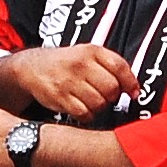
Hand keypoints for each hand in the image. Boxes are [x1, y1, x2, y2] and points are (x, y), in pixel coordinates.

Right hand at [6, 44, 140, 118]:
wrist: (32, 67)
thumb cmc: (66, 63)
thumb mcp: (87, 54)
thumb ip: (110, 66)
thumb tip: (134, 88)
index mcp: (91, 51)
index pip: (120, 67)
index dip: (130, 83)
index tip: (133, 92)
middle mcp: (80, 64)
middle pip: (111, 89)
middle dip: (112, 96)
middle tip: (104, 95)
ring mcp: (69, 81)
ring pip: (99, 103)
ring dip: (99, 106)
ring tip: (90, 100)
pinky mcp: (60, 97)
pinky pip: (84, 113)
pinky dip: (87, 115)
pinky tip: (82, 108)